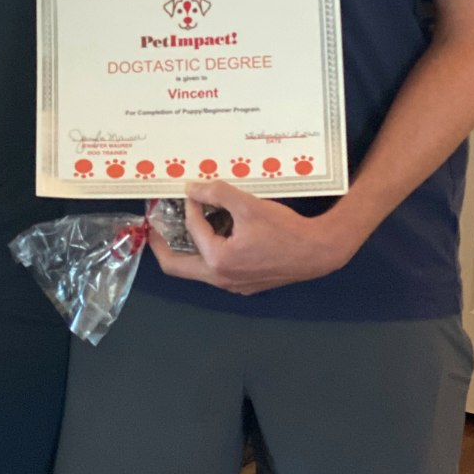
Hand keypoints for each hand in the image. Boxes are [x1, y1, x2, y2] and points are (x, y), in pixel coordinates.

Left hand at [147, 180, 359, 294]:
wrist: (318, 252)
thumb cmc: (285, 230)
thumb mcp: (248, 205)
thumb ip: (217, 193)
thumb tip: (192, 189)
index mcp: (217, 261)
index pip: (192, 229)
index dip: (188, 206)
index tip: (189, 191)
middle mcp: (220, 279)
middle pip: (177, 267)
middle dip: (162, 243)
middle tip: (155, 224)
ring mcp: (233, 285)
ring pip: (197, 268)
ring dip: (187, 247)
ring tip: (184, 224)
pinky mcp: (245, 283)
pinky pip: (216, 269)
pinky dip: (207, 251)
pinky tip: (216, 232)